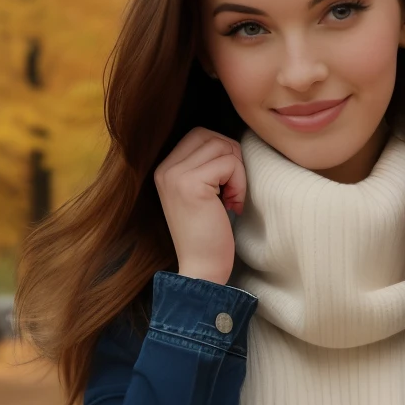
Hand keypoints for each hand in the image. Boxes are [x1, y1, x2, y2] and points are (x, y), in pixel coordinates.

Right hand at [153, 127, 246, 284]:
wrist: (202, 269)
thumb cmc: (208, 234)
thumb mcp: (202, 193)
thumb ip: (206, 165)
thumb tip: (230, 140)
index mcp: (164, 169)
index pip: (200, 135)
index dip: (222, 152)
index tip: (226, 184)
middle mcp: (165, 169)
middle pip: (210, 136)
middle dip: (232, 157)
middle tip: (234, 189)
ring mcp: (175, 175)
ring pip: (222, 147)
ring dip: (238, 172)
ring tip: (233, 199)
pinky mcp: (191, 184)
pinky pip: (229, 163)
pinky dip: (239, 183)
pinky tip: (233, 206)